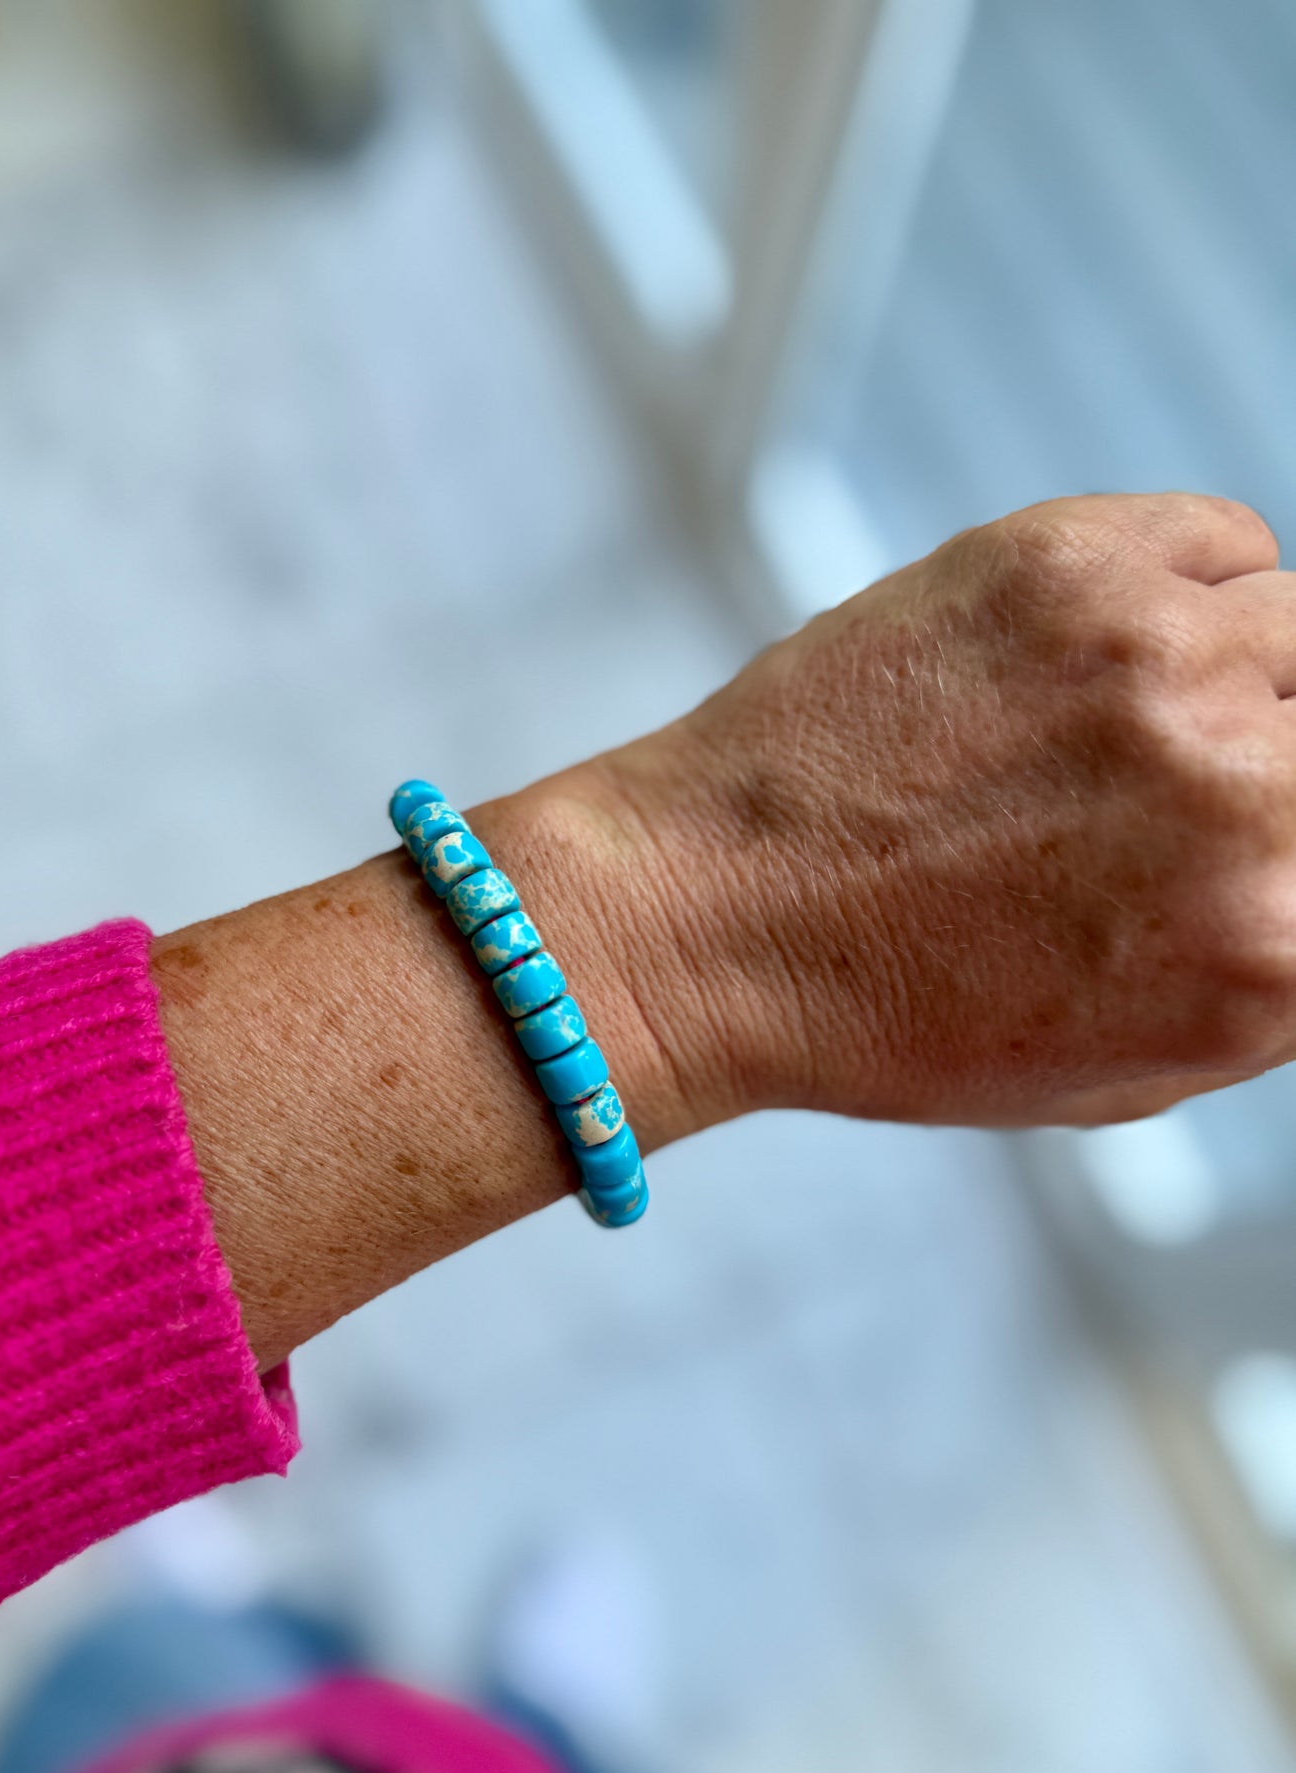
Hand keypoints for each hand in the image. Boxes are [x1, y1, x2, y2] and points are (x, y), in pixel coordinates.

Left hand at [154, 490, 1295, 1364]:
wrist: (698, 921)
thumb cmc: (890, 1018)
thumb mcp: (1126, 1069)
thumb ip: (1275, 980)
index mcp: (1273, 951)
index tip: (1269, 835)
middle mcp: (1243, 794)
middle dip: (1285, 769)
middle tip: (1184, 793)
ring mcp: (1157, 658)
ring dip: (1246, 678)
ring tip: (1127, 730)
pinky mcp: (1068, 559)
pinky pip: (1224, 541)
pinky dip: (1190, 591)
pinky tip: (1093, 657)